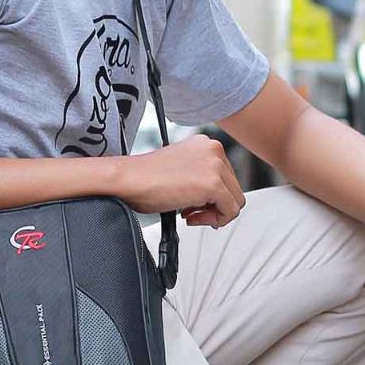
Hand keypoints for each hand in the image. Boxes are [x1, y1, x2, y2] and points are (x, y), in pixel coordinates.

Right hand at [119, 134, 245, 226]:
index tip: (192, 203)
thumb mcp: (180, 169)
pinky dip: (214, 220)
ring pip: (236, 201)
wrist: (128, 179)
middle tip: (191, 212)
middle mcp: (214, 150)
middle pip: (234, 189)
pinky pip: (230, 211)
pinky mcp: (214, 184)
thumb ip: (200, 176)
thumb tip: (214, 196)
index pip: (227, 176)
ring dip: (213, 214)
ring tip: (190, 214)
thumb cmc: (144, 177)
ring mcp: (215, 165)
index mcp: (206, 144)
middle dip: (213, 206)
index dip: (211, 196)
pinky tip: (190, 217)